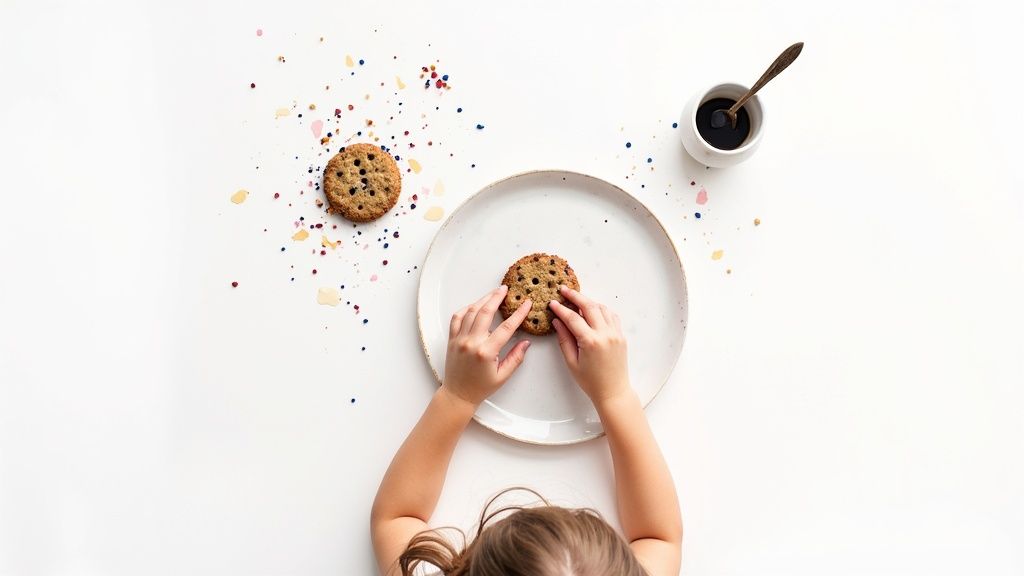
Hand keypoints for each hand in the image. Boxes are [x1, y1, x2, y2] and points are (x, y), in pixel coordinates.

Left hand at [441, 285, 532, 406]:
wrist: (458, 394)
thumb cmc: (480, 388)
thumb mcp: (503, 376)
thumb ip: (516, 358)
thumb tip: (526, 343)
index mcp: (486, 352)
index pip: (506, 327)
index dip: (518, 314)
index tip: (526, 304)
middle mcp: (471, 342)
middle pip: (486, 312)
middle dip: (497, 297)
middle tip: (506, 289)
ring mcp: (459, 339)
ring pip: (471, 311)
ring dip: (483, 299)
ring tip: (493, 293)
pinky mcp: (452, 339)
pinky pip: (457, 318)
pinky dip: (466, 308)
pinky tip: (475, 305)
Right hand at [549, 286, 629, 404]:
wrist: (613, 391)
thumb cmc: (591, 381)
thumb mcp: (572, 362)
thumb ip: (564, 339)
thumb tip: (557, 322)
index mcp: (591, 341)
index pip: (572, 318)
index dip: (561, 309)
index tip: (552, 303)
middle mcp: (605, 334)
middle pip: (589, 306)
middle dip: (575, 296)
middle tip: (564, 290)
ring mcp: (615, 333)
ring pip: (602, 308)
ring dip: (589, 301)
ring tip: (577, 299)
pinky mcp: (621, 335)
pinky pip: (612, 315)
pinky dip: (602, 309)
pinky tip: (593, 310)